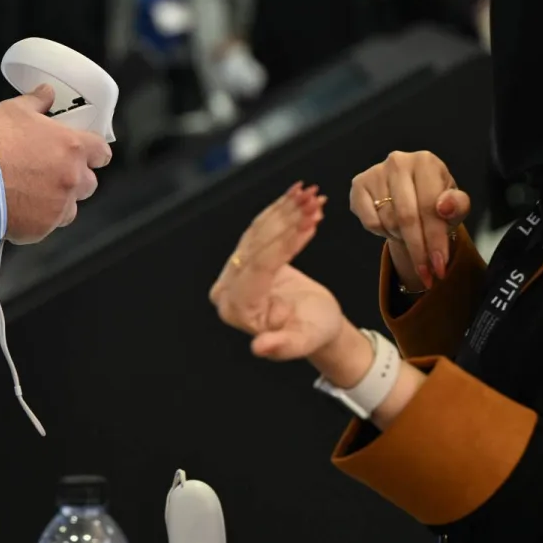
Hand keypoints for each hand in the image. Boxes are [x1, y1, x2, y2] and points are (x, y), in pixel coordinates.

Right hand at [0, 86, 112, 243]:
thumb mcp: (13, 110)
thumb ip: (37, 101)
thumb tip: (47, 93)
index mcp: (72, 147)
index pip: (102, 152)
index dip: (94, 152)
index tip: (86, 153)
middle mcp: (72, 179)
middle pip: (89, 183)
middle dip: (74, 178)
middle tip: (50, 172)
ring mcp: (58, 206)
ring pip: (70, 208)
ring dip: (58, 201)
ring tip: (32, 194)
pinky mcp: (42, 229)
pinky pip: (48, 225)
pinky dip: (38, 219)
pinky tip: (18, 208)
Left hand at [209, 184, 348, 365]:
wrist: (316, 325)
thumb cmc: (313, 334)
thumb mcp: (302, 341)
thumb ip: (282, 346)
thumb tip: (259, 348)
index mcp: (238, 311)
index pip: (260, 267)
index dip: (286, 242)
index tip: (311, 220)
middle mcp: (227, 291)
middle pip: (258, 246)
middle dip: (288, 220)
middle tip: (315, 199)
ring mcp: (232, 273)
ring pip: (259, 232)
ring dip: (287, 210)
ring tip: (312, 194)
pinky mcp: (242, 259)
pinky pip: (260, 228)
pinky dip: (280, 210)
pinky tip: (298, 193)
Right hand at [350, 151, 469, 290]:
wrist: (412, 194)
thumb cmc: (436, 200)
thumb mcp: (455, 205)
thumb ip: (457, 205)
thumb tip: (445, 206)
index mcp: (426, 162)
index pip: (429, 207)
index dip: (435, 239)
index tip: (439, 265)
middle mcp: (398, 161)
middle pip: (406, 217)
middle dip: (418, 250)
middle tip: (426, 274)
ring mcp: (375, 172)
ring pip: (388, 221)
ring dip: (402, 239)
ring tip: (411, 238)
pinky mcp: (358, 185)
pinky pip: (370, 221)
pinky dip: (383, 232)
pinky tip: (393, 226)